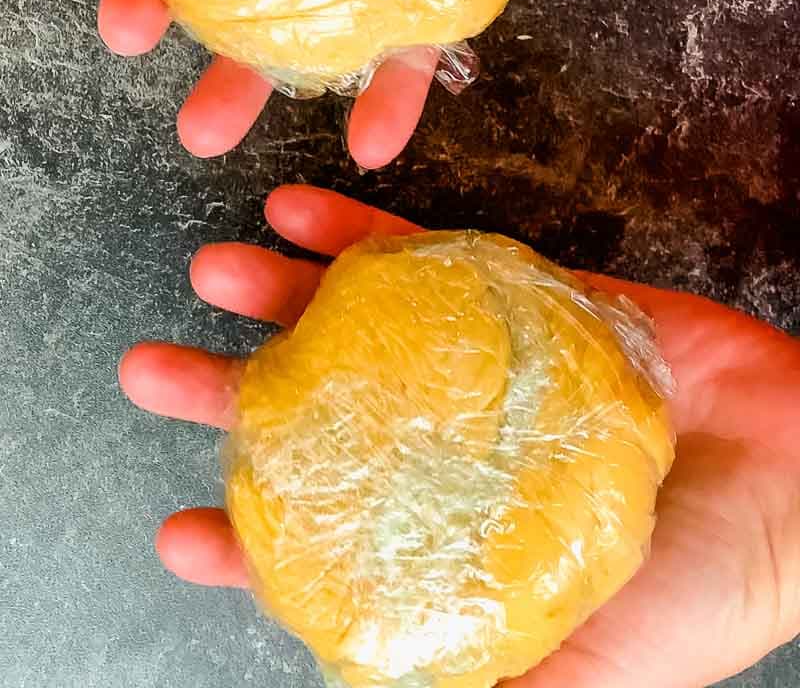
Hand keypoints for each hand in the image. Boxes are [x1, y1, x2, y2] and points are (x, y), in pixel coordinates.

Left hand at [120, 185, 799, 687]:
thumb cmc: (701, 592)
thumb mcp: (583, 671)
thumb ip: (482, 674)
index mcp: (442, 532)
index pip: (321, 539)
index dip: (247, 544)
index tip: (182, 535)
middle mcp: (437, 441)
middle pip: (312, 412)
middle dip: (226, 392)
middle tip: (153, 372)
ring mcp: (468, 361)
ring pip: (350, 322)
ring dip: (275, 292)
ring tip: (211, 270)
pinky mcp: (510, 295)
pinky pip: (418, 256)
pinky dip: (353, 232)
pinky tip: (292, 212)